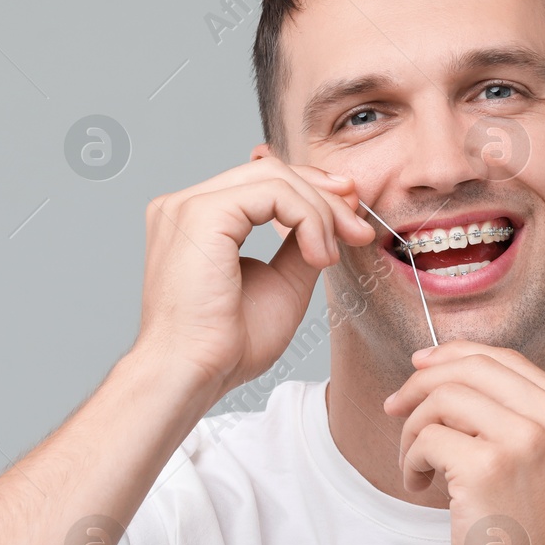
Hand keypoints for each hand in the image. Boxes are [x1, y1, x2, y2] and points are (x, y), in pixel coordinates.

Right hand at [131, 157, 376, 400]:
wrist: (194, 373)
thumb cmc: (228, 343)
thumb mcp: (282, 282)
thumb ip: (299, 244)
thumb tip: (329, 219)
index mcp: (198, 219)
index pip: (263, 181)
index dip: (313, 192)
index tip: (351, 220)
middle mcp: (185, 204)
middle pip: (271, 171)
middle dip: (326, 197)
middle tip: (359, 231)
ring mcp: (188, 205)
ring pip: (275, 177)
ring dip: (321, 212)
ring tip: (331, 258)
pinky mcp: (201, 214)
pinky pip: (273, 193)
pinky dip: (309, 220)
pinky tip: (318, 258)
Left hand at [383, 342, 544, 544]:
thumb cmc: (532, 535)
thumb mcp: (544, 459)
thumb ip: (514, 412)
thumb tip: (441, 365)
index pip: (504, 358)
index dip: (453, 356)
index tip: (418, 369)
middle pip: (470, 368)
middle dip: (421, 384)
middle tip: (395, 410)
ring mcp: (525, 441)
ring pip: (443, 398)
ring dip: (414, 430)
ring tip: (418, 465)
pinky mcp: (487, 468)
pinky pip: (427, 438)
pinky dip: (411, 461)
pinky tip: (420, 486)